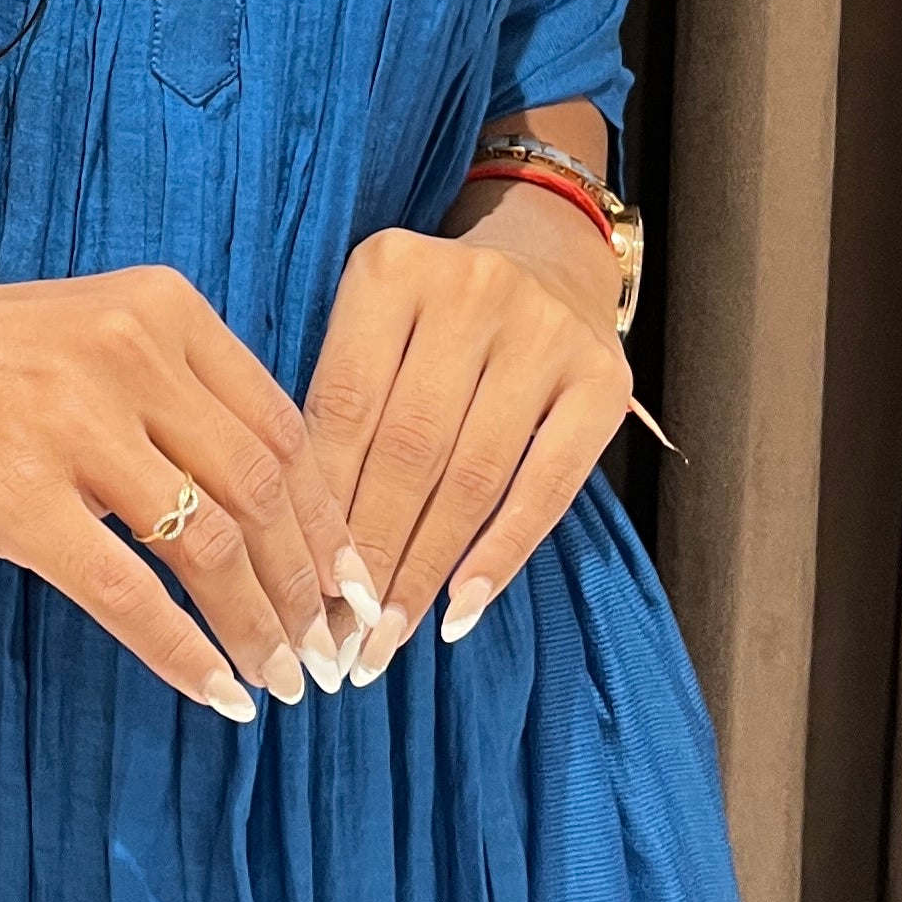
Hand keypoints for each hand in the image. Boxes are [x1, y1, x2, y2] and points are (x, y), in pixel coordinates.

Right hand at [0, 258, 371, 721]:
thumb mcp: (87, 333)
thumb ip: (173, 395)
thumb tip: (270, 512)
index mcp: (160, 308)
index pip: (284, 427)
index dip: (331, 520)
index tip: (355, 586)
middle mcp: (127, 353)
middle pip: (261, 489)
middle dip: (308, 586)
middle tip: (327, 652)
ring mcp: (69, 423)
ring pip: (207, 545)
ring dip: (256, 626)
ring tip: (277, 679)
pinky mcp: (11, 494)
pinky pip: (125, 592)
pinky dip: (182, 651)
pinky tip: (213, 691)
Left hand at [302, 223, 632, 679]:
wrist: (546, 264)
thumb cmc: (430, 323)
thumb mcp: (371, 332)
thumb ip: (338, 412)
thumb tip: (301, 552)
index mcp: (391, 270)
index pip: (343, 408)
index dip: (319, 508)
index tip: (296, 589)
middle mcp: (471, 289)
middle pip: (408, 449)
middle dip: (371, 554)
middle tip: (338, 636)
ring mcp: (545, 332)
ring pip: (473, 475)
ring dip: (426, 569)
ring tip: (389, 637)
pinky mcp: (605, 379)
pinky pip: (549, 486)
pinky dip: (502, 554)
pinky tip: (462, 607)